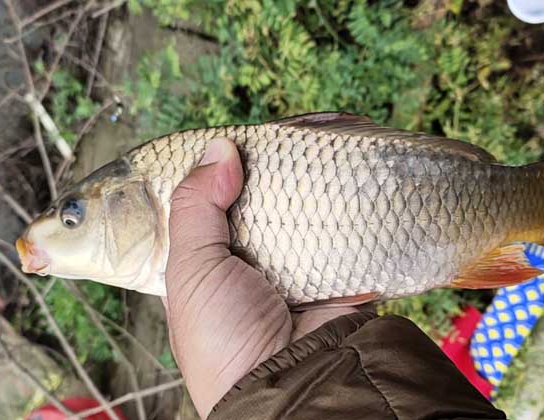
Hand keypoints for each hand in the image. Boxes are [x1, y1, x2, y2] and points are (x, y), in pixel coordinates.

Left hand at [163, 138, 360, 418]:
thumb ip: (195, 207)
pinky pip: (341, 225)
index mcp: (211, 260)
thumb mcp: (191, 271)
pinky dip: (347, 200)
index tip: (240, 137)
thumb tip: (220, 149)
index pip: (215, 201)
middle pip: (264, 198)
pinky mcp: (336, 268)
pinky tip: (352, 167)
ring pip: (304, 206)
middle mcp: (254, 259)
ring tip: (327, 136)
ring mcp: (297, 262)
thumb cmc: (225, 338)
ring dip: (314, 178)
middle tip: (291, 133)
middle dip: (276, 167)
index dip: (224, 170)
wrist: (292, 384)